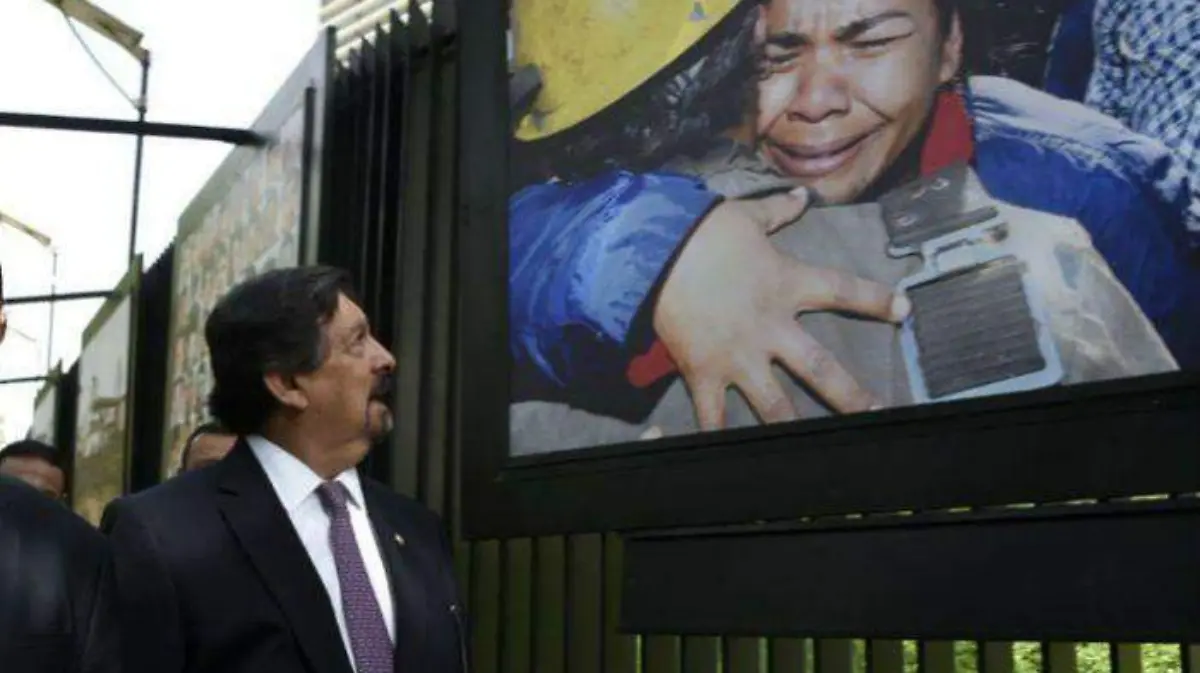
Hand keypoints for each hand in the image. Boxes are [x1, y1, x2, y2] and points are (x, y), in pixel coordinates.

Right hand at [652, 188, 910, 428]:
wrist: (653, 252)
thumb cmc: (702, 232)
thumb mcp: (745, 216)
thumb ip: (778, 212)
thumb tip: (802, 196)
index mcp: (787, 285)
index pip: (844, 291)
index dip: (877, 300)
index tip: (904, 310)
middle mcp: (771, 327)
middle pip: (821, 369)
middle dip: (852, 395)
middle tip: (879, 413)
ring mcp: (738, 356)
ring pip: (776, 405)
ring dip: (797, 429)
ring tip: (818, 449)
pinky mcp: (705, 372)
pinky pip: (713, 416)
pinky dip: (717, 438)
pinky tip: (728, 458)